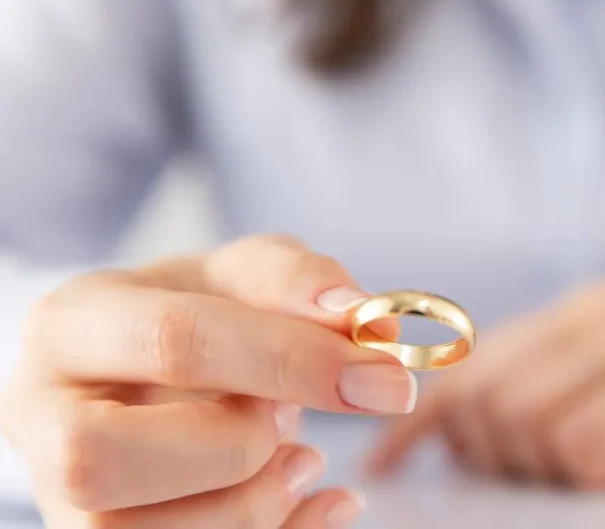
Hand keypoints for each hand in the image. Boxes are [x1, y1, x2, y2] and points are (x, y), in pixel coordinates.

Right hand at [0, 235, 412, 527]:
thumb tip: (369, 324)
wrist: (135, 371)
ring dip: (252, 504)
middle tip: (289, 422)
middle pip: (105, 458)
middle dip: (233, 447)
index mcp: (74, 325)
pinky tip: (317, 502)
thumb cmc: (191, 317)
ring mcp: (60, 496)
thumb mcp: (239, 277)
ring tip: (302, 460)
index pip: (173, 342)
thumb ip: (298, 282)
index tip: (383, 380)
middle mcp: (43, 417)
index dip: (289, 361)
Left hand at [367, 282, 604, 489]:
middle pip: (481, 395)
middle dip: (495, 459)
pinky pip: (586, 437)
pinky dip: (598, 476)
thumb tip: (469, 457)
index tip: (382, 469)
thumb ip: (561, 417)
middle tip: (555, 488)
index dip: (417, 419)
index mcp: (582, 319)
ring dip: (552, 473)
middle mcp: (600, 314)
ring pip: (523, 418)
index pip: (468, 363)